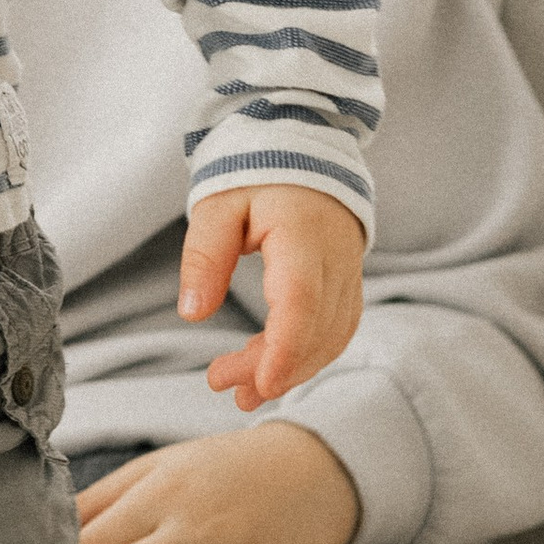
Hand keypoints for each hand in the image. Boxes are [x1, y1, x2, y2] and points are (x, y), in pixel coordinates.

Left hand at [178, 181, 365, 409]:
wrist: (302, 153)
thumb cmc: (255, 179)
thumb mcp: (216, 207)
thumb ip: (205, 257)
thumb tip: (193, 313)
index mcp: (302, 233)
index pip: (300, 301)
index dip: (285, 348)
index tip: (262, 383)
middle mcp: (336, 256)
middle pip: (314, 327)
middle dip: (273, 367)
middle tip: (222, 384)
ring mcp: (350, 271)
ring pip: (331, 335)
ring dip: (292, 369)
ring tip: (243, 389)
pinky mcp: (349, 283)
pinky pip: (337, 329)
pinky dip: (308, 355)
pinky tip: (274, 369)